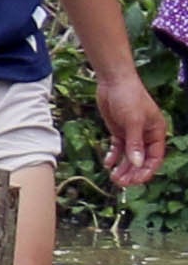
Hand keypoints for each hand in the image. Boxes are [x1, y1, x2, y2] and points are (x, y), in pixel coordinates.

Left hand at [115, 73, 170, 191]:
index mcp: (157, 133)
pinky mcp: (119, 131)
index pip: (155, 158)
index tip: (136, 180)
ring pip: (129, 156)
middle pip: (141, 160)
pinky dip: (113, 156)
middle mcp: (146, 135)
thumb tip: (138, 163)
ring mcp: (132, 134)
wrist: (113, 81)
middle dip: (133, 172)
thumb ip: (134, 143)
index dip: (147, 171)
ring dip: (122, 167)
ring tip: (113, 178)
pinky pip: (118, 148)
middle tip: (120, 182)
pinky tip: (107, 163)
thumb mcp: (133, 121)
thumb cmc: (129, 97)